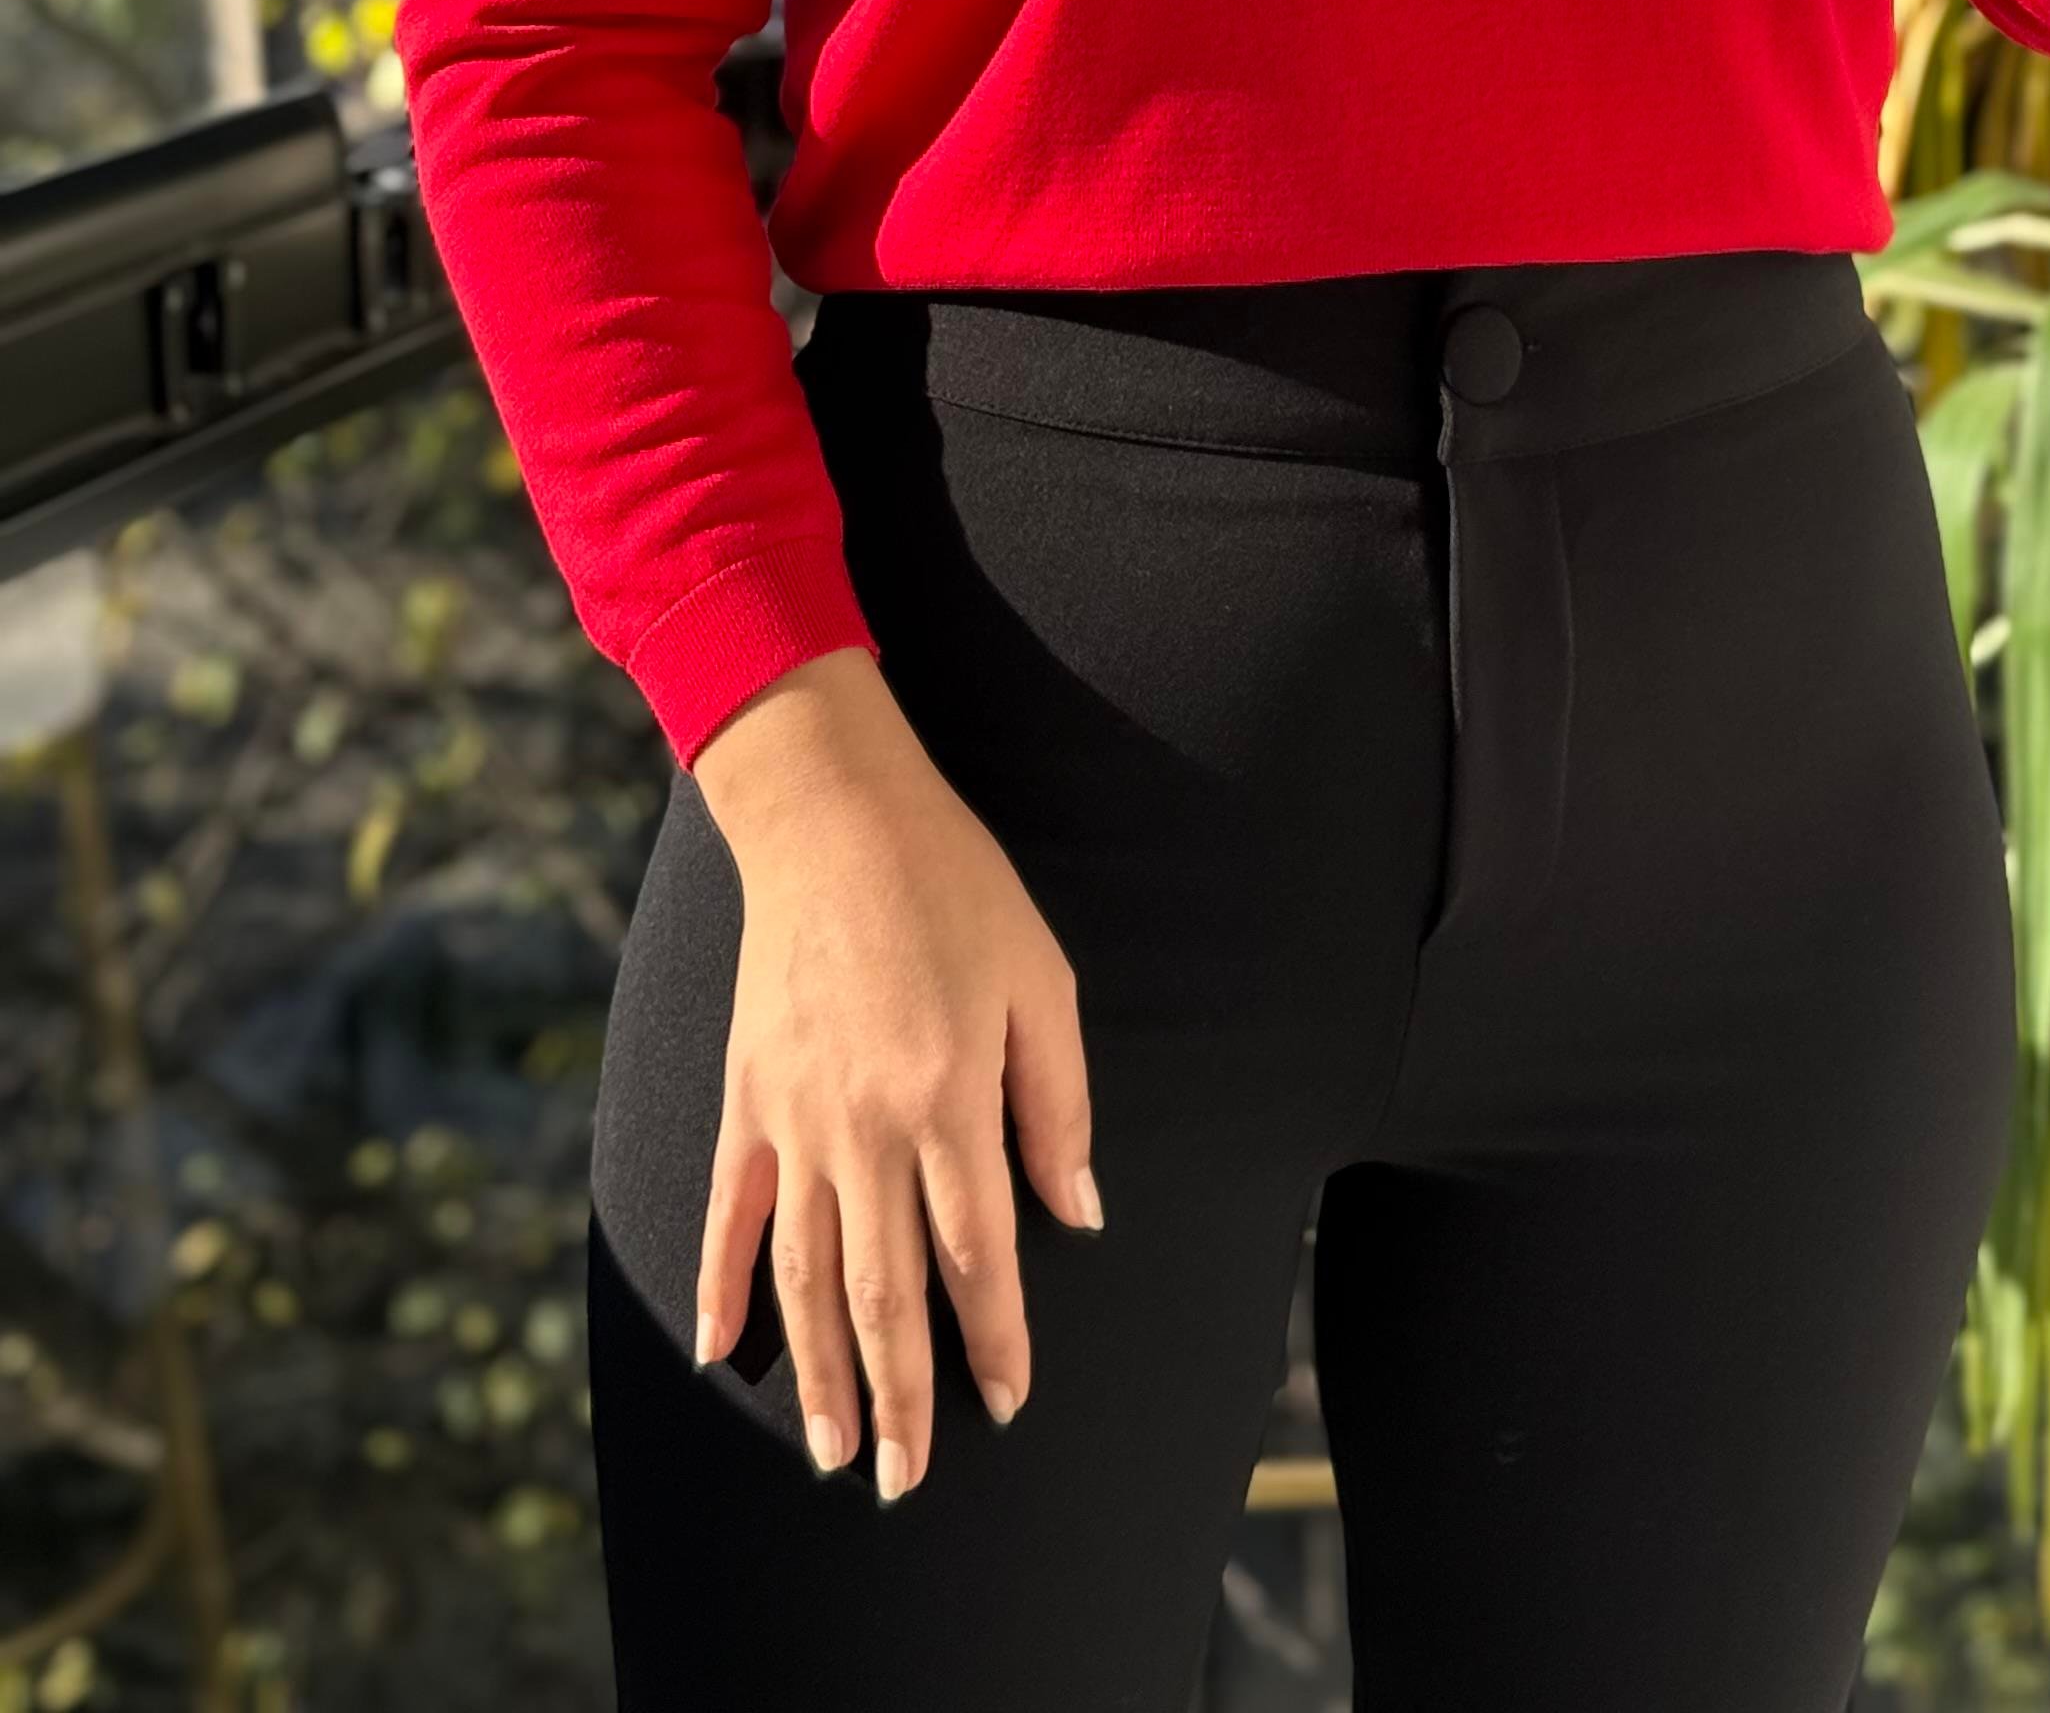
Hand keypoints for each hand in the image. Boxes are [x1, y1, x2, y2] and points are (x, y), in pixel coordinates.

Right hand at [689, 648, 1102, 1500]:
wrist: (832, 815)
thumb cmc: (952, 887)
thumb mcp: (1039, 981)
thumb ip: (1056, 1105)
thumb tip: (1076, 1215)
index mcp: (947, 1100)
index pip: (977, 1255)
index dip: (995, 1338)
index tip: (1008, 1402)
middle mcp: (864, 1128)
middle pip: (884, 1293)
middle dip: (904, 1395)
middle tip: (910, 1484)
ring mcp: (793, 1120)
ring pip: (806, 1277)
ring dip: (821, 1373)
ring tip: (837, 1453)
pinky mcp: (745, 1099)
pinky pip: (729, 1215)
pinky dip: (723, 1289)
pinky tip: (724, 1354)